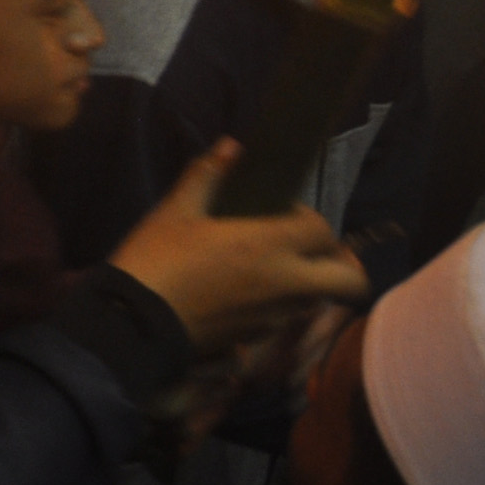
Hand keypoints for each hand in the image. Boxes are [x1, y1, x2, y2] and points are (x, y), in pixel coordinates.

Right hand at [108, 141, 368, 358]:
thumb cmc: (157, 260)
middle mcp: (286, 282)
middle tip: (307, 249)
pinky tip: (247, 293)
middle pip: (350, 278)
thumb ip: (207, 176)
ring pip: (322, 299)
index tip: (282, 213)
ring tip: (275, 269)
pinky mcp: (260, 338)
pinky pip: (291, 317)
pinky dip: (284, 304)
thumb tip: (230, 147)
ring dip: (312, 283)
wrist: (134, 324)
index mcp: (268, 245)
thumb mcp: (175, 211)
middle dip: (341, 262)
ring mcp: (277, 315)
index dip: (309, 219)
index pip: (323, 230)